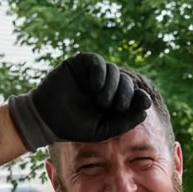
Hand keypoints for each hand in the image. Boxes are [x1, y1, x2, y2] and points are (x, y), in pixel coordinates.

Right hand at [7, 52, 152, 150]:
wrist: (47, 120)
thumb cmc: (75, 127)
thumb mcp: (103, 130)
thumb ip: (123, 123)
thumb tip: (145, 112)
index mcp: (114, 102)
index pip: (134, 95)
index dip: (141, 97)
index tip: (145, 102)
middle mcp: (107, 86)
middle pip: (126, 82)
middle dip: (126, 94)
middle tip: (117, 106)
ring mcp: (94, 74)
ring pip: (114, 71)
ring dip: (113, 85)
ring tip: (102, 101)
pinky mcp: (81, 64)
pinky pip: (97, 61)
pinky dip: (101, 72)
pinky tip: (96, 86)